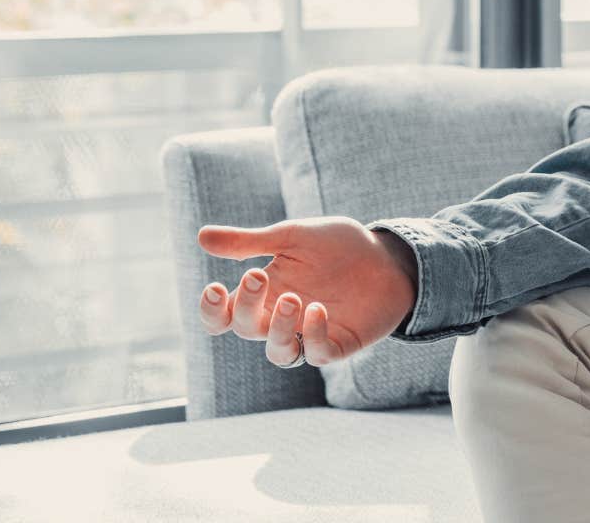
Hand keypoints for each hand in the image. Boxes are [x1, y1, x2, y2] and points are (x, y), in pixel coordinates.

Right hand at [195, 216, 418, 368]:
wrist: (387, 254)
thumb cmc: (336, 246)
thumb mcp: (292, 236)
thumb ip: (249, 241)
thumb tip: (201, 236)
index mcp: (263, 295)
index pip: (223, 317)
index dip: (212, 311)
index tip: (215, 288)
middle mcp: (280, 319)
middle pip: (246, 330)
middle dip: (247, 306)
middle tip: (258, 275)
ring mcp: (309, 334)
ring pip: (278, 351)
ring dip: (279, 329)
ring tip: (293, 298)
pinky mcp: (339, 344)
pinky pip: (318, 354)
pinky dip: (314, 336)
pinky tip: (318, 310)